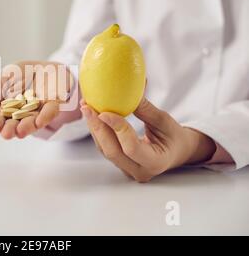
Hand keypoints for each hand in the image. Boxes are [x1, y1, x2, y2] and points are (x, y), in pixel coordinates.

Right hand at [0, 61, 74, 138]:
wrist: (47, 66)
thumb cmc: (23, 74)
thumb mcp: (4, 78)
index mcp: (7, 109)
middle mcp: (22, 113)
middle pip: (13, 124)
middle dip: (8, 128)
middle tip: (4, 132)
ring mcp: (38, 110)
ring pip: (31, 121)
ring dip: (25, 127)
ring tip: (18, 132)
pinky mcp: (54, 104)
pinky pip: (50, 112)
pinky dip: (45, 117)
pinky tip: (38, 122)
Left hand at [80, 98, 216, 181]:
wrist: (177, 151)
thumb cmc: (174, 136)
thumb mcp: (164, 120)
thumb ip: (145, 109)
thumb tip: (127, 92)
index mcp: (155, 162)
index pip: (131, 147)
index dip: (117, 129)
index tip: (105, 112)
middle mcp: (139, 171)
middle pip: (112, 151)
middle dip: (98, 128)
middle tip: (87, 107)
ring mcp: (128, 170)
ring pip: (105, 150)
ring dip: (94, 128)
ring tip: (87, 108)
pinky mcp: (120, 164)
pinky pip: (105, 148)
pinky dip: (98, 132)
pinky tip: (92, 116)